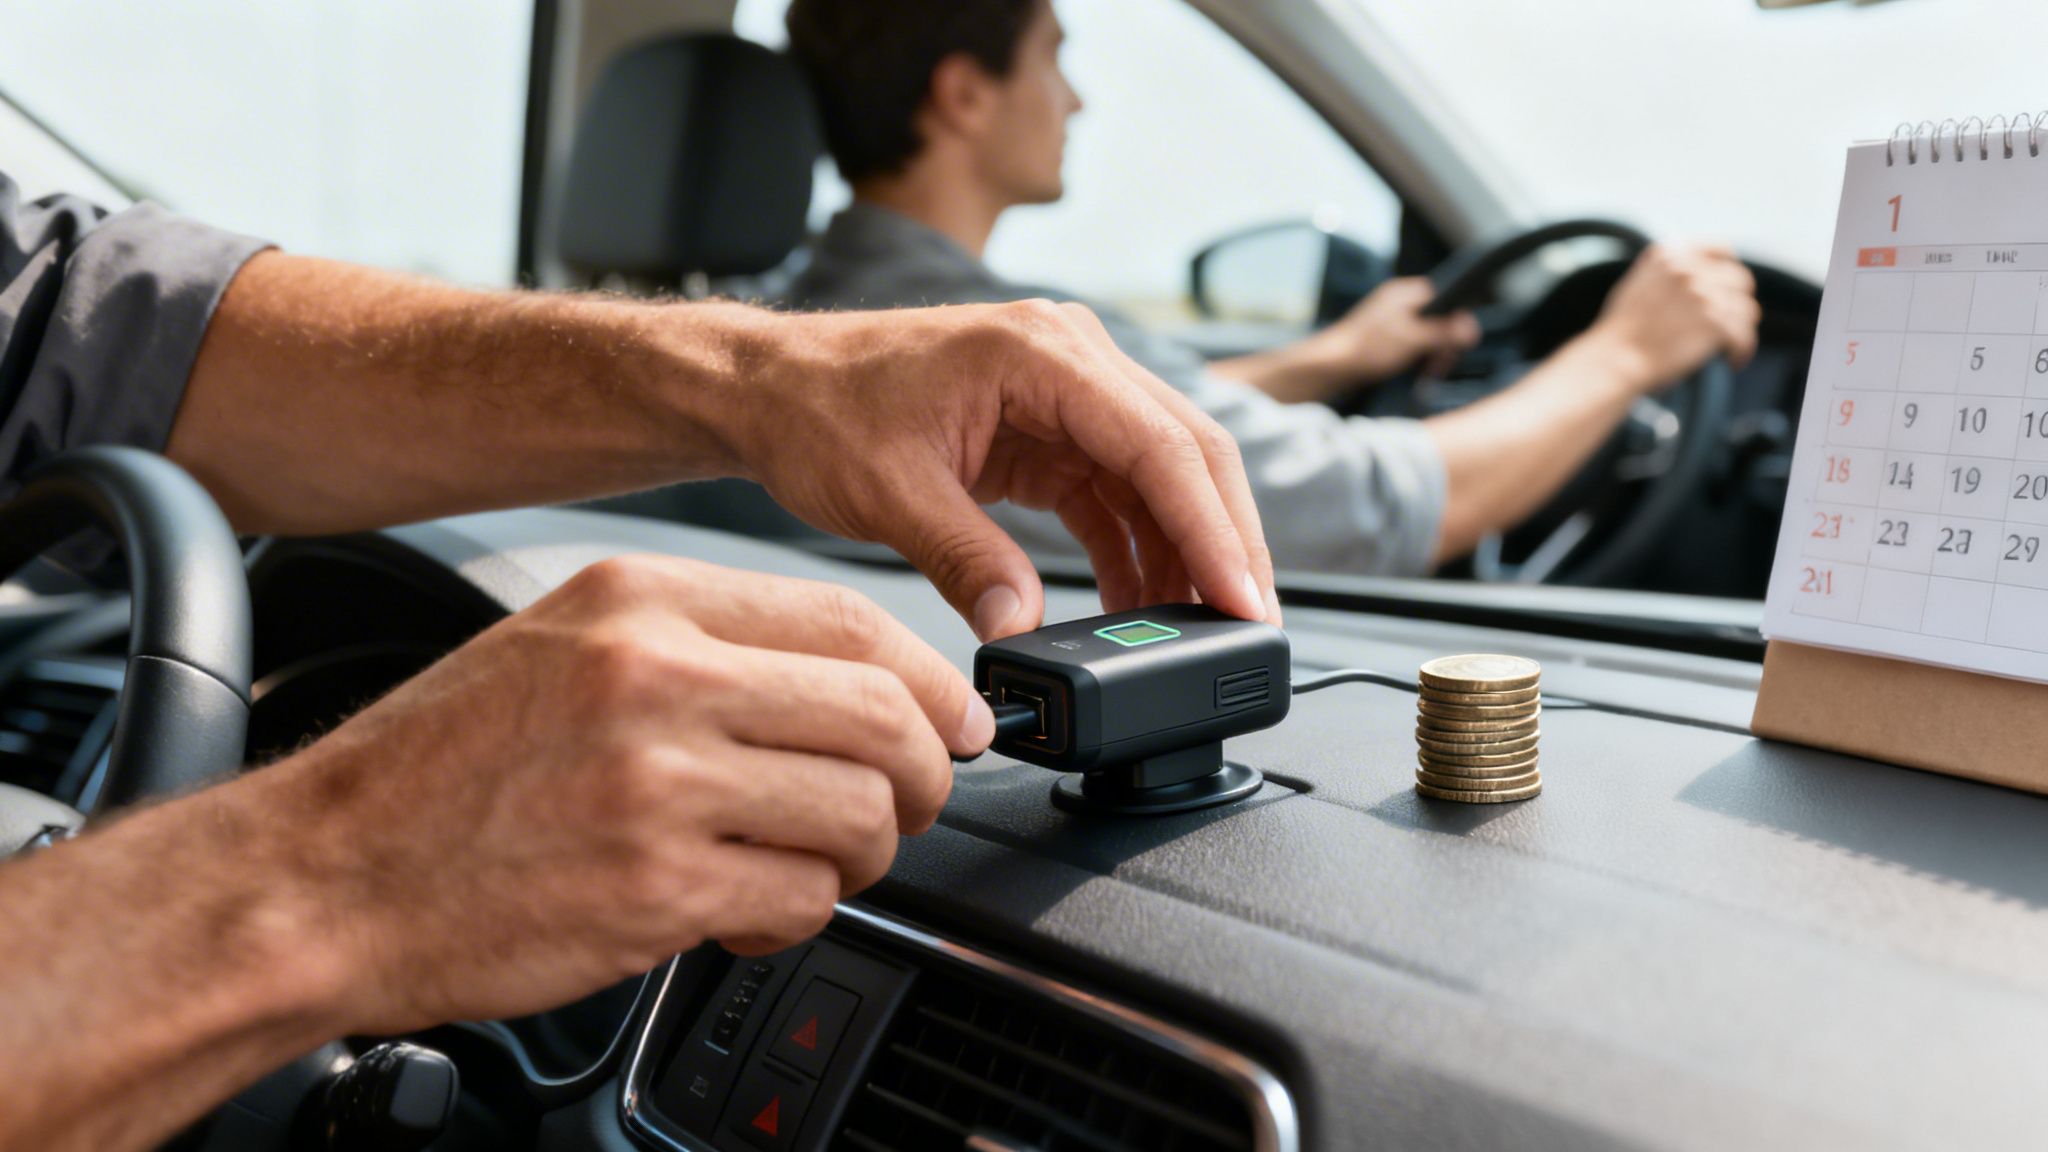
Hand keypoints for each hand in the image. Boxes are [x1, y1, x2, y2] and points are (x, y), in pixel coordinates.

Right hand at [261, 556, 975, 1032]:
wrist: (322, 877)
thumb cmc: (442, 770)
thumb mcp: (567, 648)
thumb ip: (707, 649)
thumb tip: (855, 679)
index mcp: (640, 601)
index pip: (850, 615)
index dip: (931, 678)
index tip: (955, 719)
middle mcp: (656, 678)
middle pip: (882, 715)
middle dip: (924, 775)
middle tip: (905, 806)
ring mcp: (658, 785)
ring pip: (859, 813)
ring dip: (860, 855)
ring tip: (803, 863)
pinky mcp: (654, 889)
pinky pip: (801, 900)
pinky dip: (795, 916)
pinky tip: (741, 910)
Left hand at [722, 301, 1278, 639]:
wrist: (770, 388)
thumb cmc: (818, 409)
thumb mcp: (889, 493)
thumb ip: (966, 561)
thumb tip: (1021, 627)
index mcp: (1039, 351)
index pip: (1160, 445)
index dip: (1211, 530)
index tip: (1241, 599)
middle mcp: (1069, 357)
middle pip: (1186, 454)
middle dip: (1224, 544)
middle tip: (1249, 624)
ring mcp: (1067, 391)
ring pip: (1163, 477)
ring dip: (1184, 554)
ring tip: (1195, 631)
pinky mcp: (1053, 428)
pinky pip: (1118, 493)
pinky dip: (1137, 550)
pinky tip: (1140, 607)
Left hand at [1311, 277, 1481, 386]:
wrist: (1332, 367)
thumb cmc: (1367, 348)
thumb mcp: (1413, 338)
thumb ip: (1444, 332)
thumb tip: (1472, 327)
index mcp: (1405, 293)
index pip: (1446, 298)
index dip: (1455, 322)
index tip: (1456, 345)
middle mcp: (1399, 302)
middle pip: (1437, 318)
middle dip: (1443, 343)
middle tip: (1439, 365)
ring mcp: (1391, 320)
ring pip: (1425, 334)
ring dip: (1431, 354)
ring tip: (1427, 372)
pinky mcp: (1385, 339)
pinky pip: (1411, 345)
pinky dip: (1417, 358)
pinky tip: (1415, 372)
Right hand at [1583, 244, 1760, 392]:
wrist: (1615, 359)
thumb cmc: (1619, 332)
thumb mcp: (1635, 285)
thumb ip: (1664, 274)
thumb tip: (1689, 276)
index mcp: (1670, 256)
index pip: (1721, 250)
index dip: (1729, 269)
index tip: (1728, 288)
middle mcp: (1689, 269)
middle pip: (1740, 280)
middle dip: (1737, 302)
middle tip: (1730, 323)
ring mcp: (1704, 294)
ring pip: (1746, 309)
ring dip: (1741, 328)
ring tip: (1731, 345)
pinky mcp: (1715, 322)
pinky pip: (1744, 336)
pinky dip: (1741, 351)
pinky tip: (1732, 361)